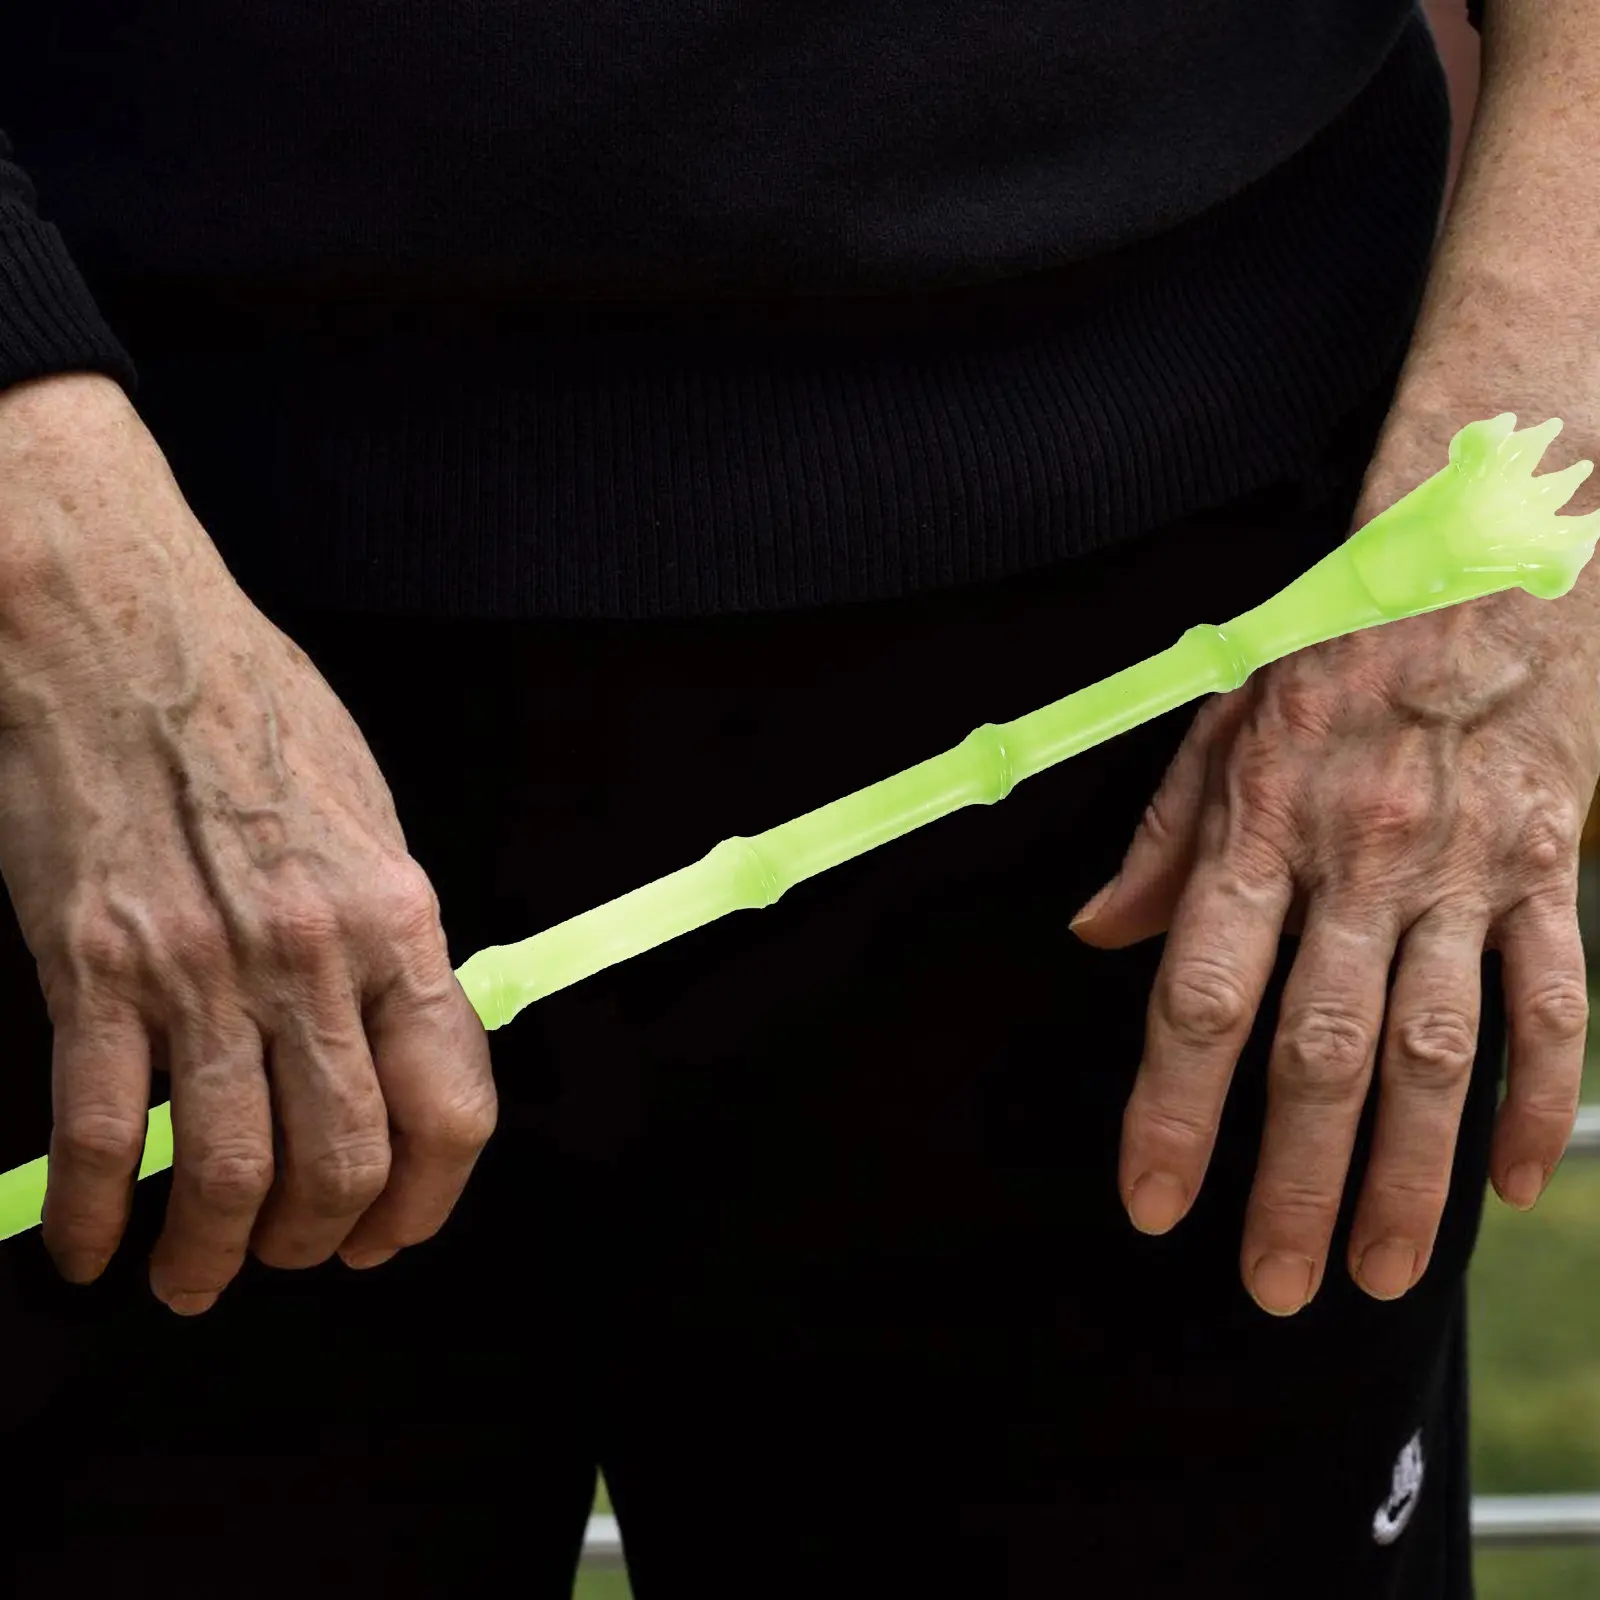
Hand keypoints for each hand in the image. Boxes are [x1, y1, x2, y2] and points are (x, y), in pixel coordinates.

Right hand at [0, 374, 496, 1313]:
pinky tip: (91, 1247)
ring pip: (228, 1171)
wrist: (123, 636)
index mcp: (397, 919)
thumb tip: (400, 1037)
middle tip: (295, 1256)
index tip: (393, 1233)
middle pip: (344, 1160)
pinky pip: (98, 1134)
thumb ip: (388, 937)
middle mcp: (313, 956)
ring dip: (214, 1254)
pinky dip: (94, 1215)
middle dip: (321, 1238)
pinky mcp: (94, 967)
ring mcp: (201, 968)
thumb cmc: (255, 714)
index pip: (449, 1105)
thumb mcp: (368, 817)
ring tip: (196, 1278)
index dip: (427, 1198)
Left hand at [1071, 408, 1599, 1315]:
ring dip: (1409, 1176)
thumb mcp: (1218, 724)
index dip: (1172, 1110)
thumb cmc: (1331, 651)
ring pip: (1436, 1051)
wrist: (1483, 559)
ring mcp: (1463, 871)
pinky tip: (1515, 1186)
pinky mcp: (1546, 868)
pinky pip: (1558, 1002)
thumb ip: (1161, 841)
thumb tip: (1094, 936)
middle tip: (1267, 1285)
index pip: (1202, 996)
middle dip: (1289, 1180)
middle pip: (1319, 1052)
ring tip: (1377, 1275)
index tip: (1152, 1203)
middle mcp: (1359, 861)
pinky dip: (1540, 1101)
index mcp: (1262, 826)